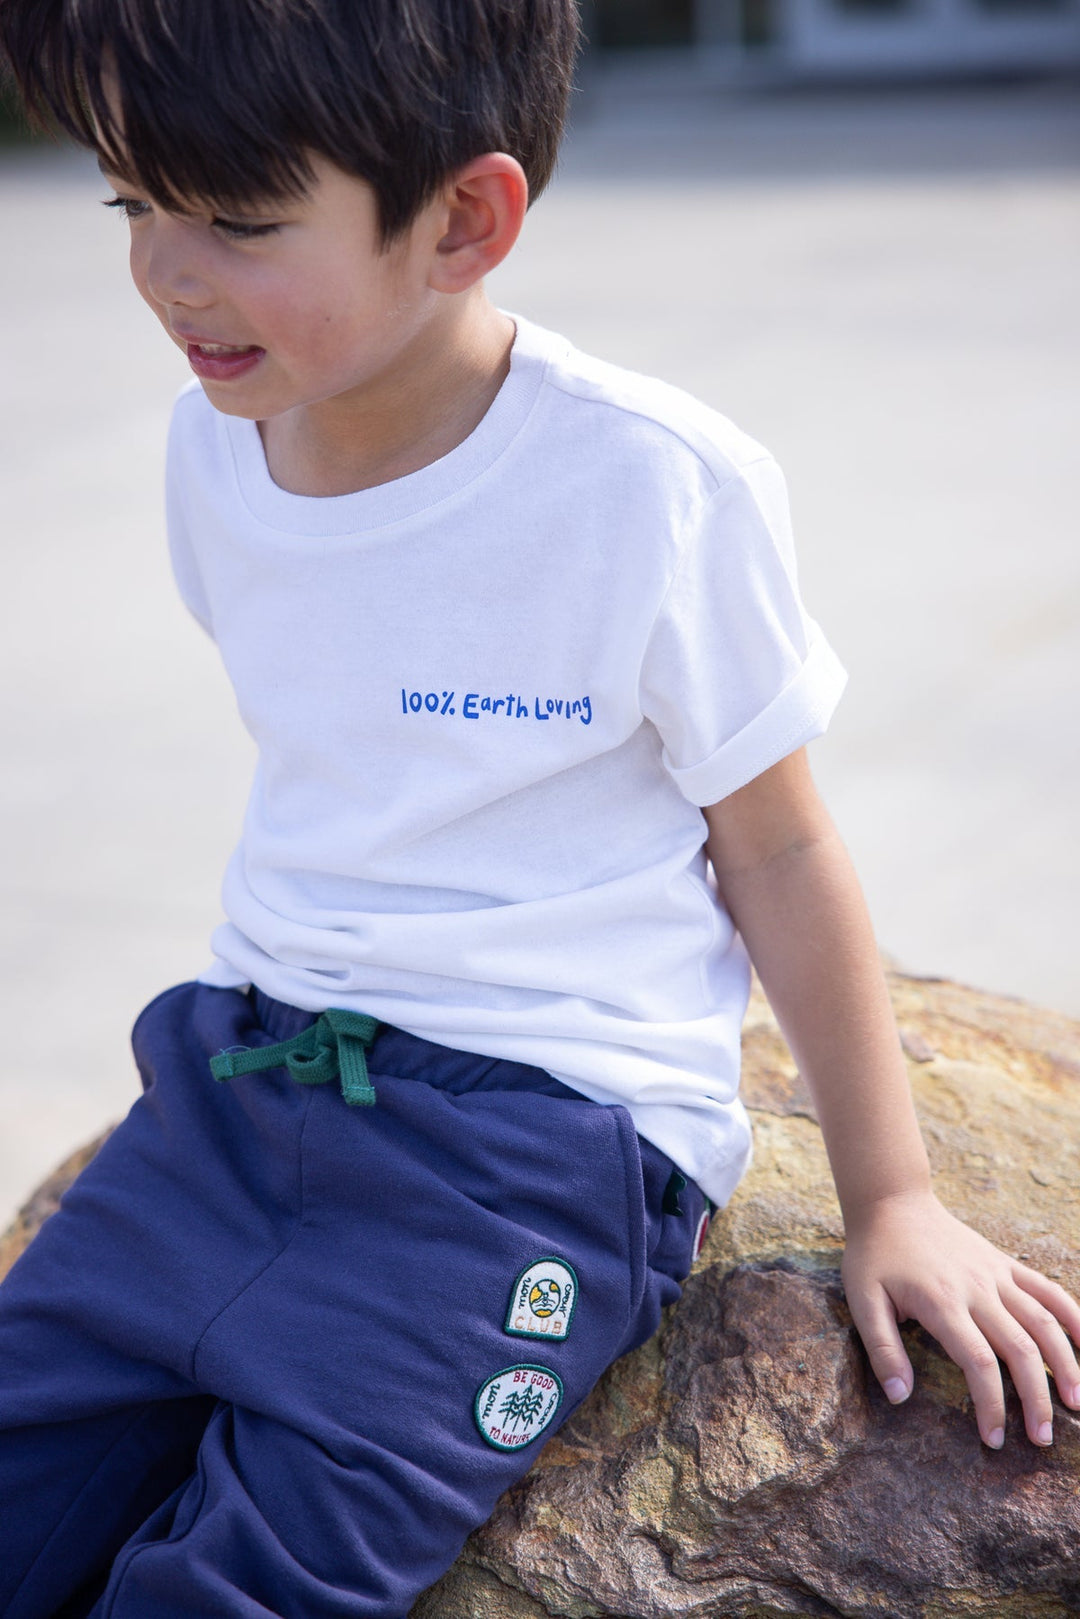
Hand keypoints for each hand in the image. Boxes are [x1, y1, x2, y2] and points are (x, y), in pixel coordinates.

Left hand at [841, 1189, 1079, 1447]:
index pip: (978, 1362)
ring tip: (1077, 1403)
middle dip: (1036, 1398)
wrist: (892, 1202)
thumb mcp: (862, 1299)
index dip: (991, 1404)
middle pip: (1020, 1349)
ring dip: (1065, 1363)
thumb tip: (900, 1396)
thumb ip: (881, 1348)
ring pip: (1043, 1321)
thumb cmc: (874, 1255)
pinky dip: (1073, 1314)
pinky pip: (1047, 1289)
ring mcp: (996, 1274)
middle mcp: (977, 1289)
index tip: (994, 1439)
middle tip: (1042, 1439)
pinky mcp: (1005, 1263)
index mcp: (942, 1302)